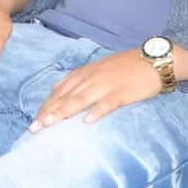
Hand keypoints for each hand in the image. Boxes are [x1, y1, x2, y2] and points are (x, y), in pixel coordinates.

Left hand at [30, 48, 164, 131]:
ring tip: (50, 124)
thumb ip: (79, 78)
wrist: (153, 59)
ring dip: (63, 112)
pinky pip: (107, 103)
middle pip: (66, 96)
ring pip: (80, 99)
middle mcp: (92, 77)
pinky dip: (96, 112)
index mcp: (85, 72)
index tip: (34, 120)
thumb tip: (58, 88)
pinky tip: (87, 122)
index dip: (47, 105)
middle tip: (34, 127)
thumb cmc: (126, 66)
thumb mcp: (98, 68)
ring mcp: (106, 84)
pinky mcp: (122, 92)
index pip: (60, 90)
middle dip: (49, 112)